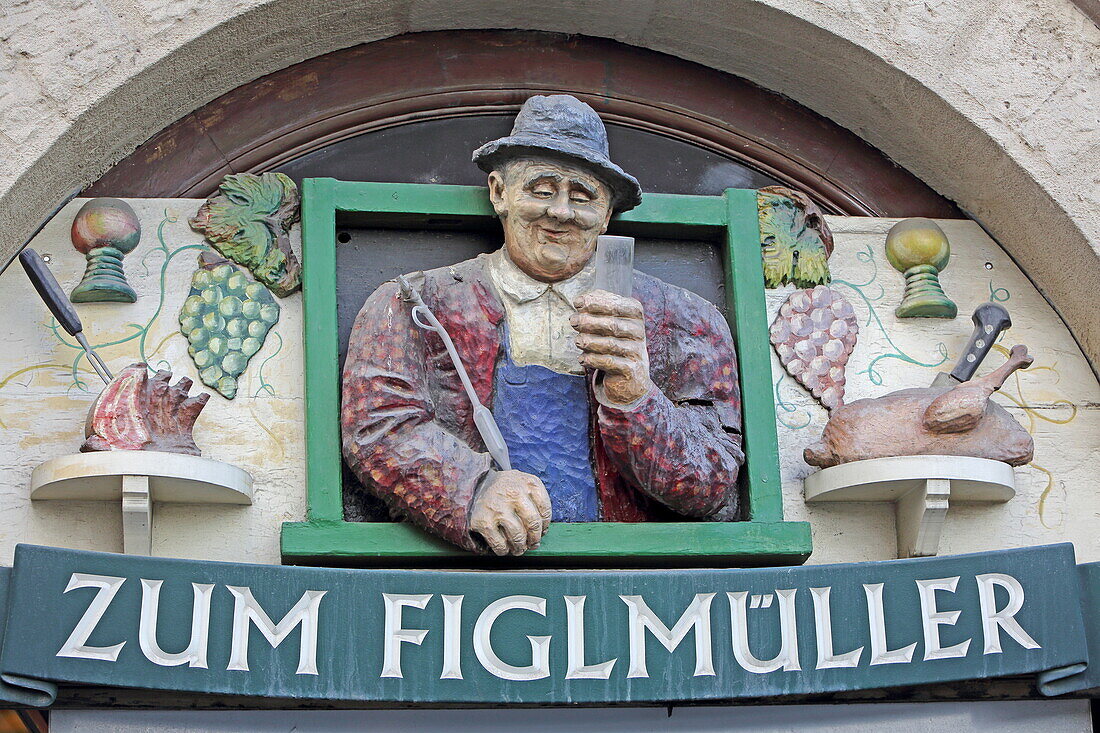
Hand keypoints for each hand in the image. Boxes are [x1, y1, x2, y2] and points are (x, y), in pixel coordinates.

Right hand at [469, 470, 551, 555]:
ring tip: (519, 549)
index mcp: (528, 484)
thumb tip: (542, 531)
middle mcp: (513, 493)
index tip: (541, 531)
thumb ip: (537, 501)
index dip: (545, 525)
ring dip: (521, 547)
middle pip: (533, 524)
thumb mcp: (525, 484)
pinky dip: (504, 550)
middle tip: (533, 544)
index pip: (545, 510)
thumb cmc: (507, 488)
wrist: (478, 484)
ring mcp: (497, 507)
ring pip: (518, 536)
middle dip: (535, 539)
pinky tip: (505, 548)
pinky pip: (499, 544)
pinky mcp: (483, 521)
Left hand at [571, 290, 651, 404]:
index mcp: (635, 316)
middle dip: (589, 321)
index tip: (577, 302)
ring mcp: (636, 351)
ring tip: (578, 341)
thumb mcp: (610, 323)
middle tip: (573, 321)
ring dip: (590, 341)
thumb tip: (581, 300)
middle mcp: (638, 332)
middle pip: (613, 324)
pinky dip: (593, 360)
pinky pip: (609, 363)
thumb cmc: (615, 343)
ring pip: (610, 344)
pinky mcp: (630, 369)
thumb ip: (599, 308)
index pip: (617, 305)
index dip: (596, 303)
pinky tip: (583, 359)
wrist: (630, 377)